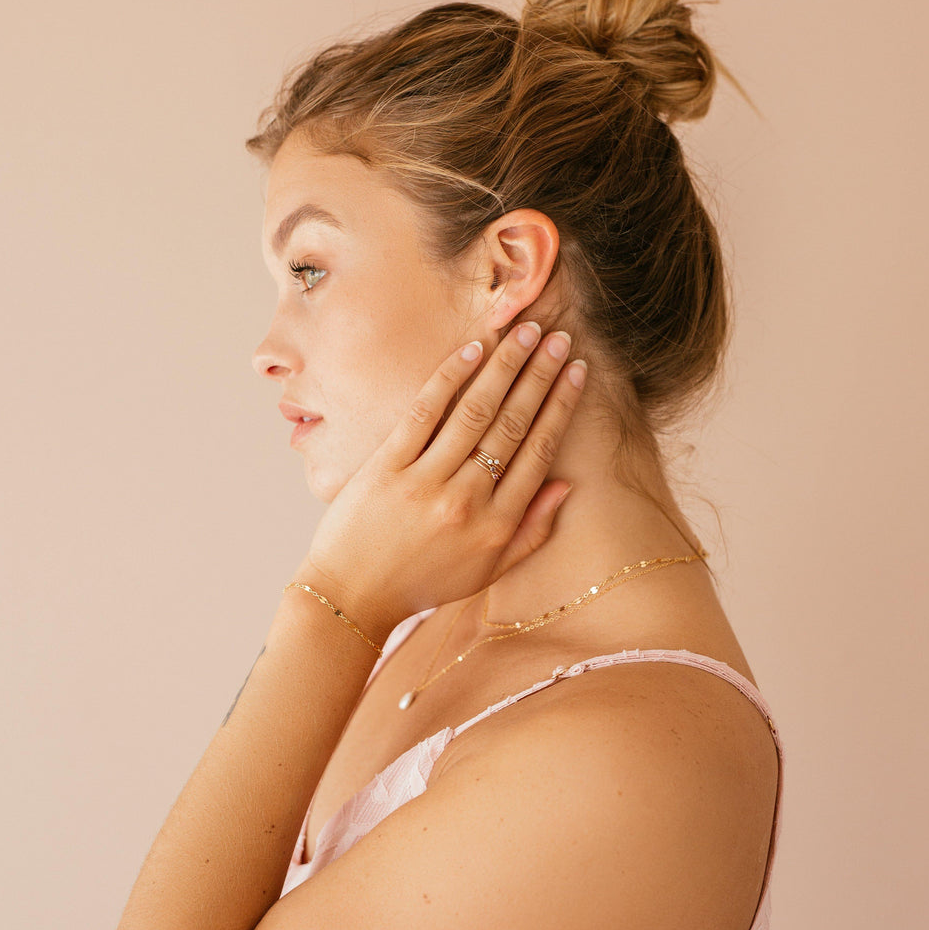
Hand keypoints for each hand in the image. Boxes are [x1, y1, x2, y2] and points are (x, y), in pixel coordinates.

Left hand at [293, 322, 586, 639]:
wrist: (351, 597)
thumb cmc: (421, 584)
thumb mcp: (486, 572)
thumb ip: (531, 532)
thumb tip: (566, 486)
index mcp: (496, 525)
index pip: (538, 451)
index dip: (561, 406)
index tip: (577, 371)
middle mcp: (467, 500)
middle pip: (513, 424)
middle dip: (541, 376)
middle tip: (559, 337)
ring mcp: (426, 481)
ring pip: (476, 412)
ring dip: (506, 366)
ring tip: (526, 332)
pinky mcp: (388, 466)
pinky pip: (425, 412)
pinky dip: (451, 377)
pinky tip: (474, 350)